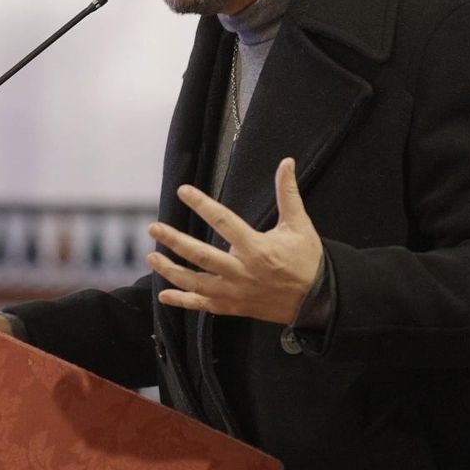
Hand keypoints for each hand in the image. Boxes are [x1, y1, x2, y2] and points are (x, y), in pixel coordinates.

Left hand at [146, 157, 322, 324]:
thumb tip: (287, 162)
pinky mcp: (233, 307)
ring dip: (171, 271)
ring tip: (152, 256)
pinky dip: (182, 301)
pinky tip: (163, 295)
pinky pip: (203, 305)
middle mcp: (242, 271)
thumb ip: (288, 194)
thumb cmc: (307, 260)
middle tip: (154, 228)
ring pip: (196, 282)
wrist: (318, 301)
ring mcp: (235, 292)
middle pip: (201, 255)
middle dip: (175, 241)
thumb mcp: (300, 225)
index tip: (183, 191)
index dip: (202, 204)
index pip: (223, 222)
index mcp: (257, 248)